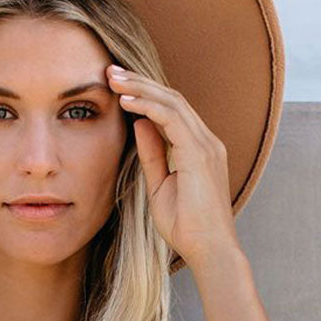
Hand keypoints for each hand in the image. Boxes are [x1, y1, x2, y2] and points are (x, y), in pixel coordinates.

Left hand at [106, 63, 240, 267]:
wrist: (209, 250)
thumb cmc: (187, 227)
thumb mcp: (160, 186)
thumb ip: (152, 154)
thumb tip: (139, 125)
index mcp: (199, 149)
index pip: (171, 110)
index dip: (144, 95)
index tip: (117, 87)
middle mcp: (206, 141)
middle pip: (172, 98)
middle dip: (140, 82)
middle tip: (110, 70)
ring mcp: (206, 145)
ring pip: (172, 102)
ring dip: (140, 87)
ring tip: (113, 78)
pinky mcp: (200, 152)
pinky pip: (172, 118)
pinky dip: (148, 106)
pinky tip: (126, 100)